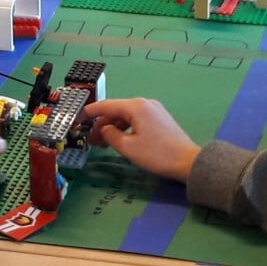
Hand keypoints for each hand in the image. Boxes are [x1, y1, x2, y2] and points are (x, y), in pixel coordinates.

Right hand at [84, 98, 200, 182]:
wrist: (188, 162)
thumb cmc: (157, 154)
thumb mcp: (128, 147)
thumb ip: (111, 135)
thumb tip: (104, 129)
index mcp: (136, 106)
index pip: (107, 105)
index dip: (90, 112)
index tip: (78, 118)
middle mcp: (145, 103)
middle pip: (117, 110)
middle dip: (102, 124)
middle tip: (91, 140)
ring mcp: (154, 110)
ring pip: (127, 116)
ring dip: (113, 127)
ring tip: (103, 143)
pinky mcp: (160, 119)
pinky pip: (136, 120)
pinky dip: (125, 128)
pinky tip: (120, 140)